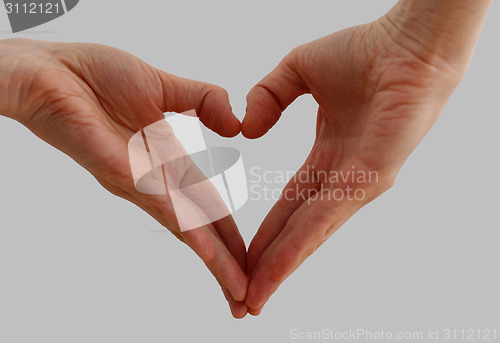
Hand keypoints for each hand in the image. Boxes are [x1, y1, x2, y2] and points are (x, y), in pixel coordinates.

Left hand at [0, 38, 247, 317]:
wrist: (49, 68)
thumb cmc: (95, 76)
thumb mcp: (166, 86)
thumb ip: (205, 100)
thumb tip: (238, 125)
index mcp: (168, 162)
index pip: (208, 205)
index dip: (230, 234)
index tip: (250, 259)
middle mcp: (155, 181)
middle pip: (199, 229)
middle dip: (226, 264)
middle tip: (247, 300)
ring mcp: (137, 180)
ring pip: (184, 227)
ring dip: (213, 260)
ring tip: (236, 289)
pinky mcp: (118, 170)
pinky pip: (159, 204)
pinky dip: (185, 228)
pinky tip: (205, 251)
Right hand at [241, 0, 489, 314]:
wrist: (405, 40)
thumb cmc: (364, 51)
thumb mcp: (296, 71)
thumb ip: (265, 96)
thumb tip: (249, 131)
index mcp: (329, 156)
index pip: (290, 203)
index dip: (267, 232)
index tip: (244, 256)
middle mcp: (343, 177)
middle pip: (298, 228)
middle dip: (270, 263)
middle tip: (245, 297)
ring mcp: (358, 183)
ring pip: (311, 232)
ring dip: (281, 266)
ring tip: (254, 296)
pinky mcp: (371, 178)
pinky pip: (327, 216)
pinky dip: (301, 245)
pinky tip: (279, 269)